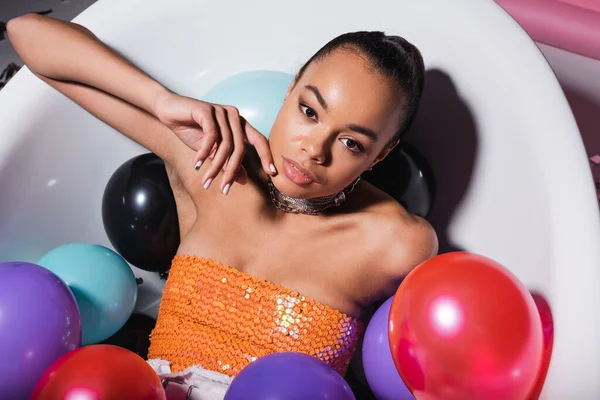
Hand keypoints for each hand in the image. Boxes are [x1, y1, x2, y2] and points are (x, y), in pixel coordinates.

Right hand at [152, 91, 276, 193]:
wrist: (169, 112)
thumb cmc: (192, 130)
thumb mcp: (212, 151)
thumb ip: (228, 162)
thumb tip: (244, 180)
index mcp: (240, 124)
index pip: (258, 140)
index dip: (266, 156)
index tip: (272, 173)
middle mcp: (234, 116)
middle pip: (240, 148)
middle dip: (232, 171)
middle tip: (223, 190)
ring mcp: (221, 111)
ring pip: (225, 144)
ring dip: (215, 166)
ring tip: (206, 181)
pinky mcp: (207, 110)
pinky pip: (211, 136)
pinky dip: (204, 153)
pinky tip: (197, 165)